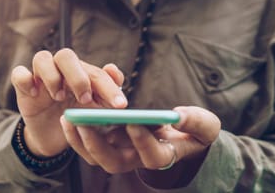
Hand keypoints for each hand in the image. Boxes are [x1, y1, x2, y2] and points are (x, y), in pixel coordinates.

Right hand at [11, 48, 127, 156]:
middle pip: (66, 56)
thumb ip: (106, 95)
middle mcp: (61, 69)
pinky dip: (26, 80)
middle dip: (78, 77)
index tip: (120, 105)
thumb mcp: (94, 111)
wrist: (53, 136)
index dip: (109, 87)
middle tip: (85, 99)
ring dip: (52, 77)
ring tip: (59, 97)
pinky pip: (19, 73)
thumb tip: (116, 74)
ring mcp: (40, 76)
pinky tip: (35, 94)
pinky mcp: (23, 86)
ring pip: (42, 58)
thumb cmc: (76, 117)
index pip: (96, 72)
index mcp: (82, 73)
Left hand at [60, 106, 219, 177]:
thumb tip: (179, 114)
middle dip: (97, 144)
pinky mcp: (110, 143)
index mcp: (162, 156)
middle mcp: (137, 159)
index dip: (142, 141)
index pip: (151, 156)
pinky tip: (70, 113)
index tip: (134, 121)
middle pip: (114, 162)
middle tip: (85, 121)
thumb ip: (195, 121)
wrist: (180, 135)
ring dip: (81, 138)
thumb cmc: (193, 131)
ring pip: (96, 156)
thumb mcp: (204, 125)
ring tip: (70, 116)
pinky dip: (78, 131)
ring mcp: (121, 152)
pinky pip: (89, 143)